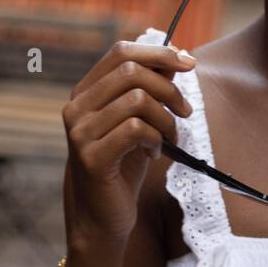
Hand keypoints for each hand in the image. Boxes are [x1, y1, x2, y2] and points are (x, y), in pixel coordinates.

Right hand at [62, 40, 196, 245]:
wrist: (103, 214)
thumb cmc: (124, 163)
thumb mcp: (141, 120)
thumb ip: (152, 88)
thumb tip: (178, 55)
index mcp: (86, 92)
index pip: (121, 52)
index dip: (159, 52)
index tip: (190, 63)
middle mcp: (77, 107)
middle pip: (132, 72)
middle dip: (170, 89)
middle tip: (186, 111)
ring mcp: (80, 132)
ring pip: (138, 100)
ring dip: (167, 119)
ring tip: (169, 138)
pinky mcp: (92, 156)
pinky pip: (137, 130)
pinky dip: (157, 140)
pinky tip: (155, 154)